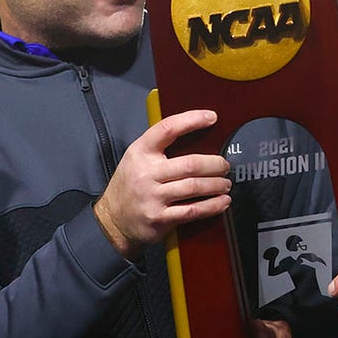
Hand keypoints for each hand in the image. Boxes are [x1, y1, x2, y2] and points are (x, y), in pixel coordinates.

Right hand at [94, 109, 231, 260]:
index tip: (211, 117)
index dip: (191, 120)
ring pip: (195, 186)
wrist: (112, 220)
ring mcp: (152, 196)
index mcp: (141, 152)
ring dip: (217, 184)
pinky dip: (213, 206)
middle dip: (215, 164)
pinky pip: (193, 211)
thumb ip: (160, 147)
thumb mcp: (136, 158)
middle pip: (191, 164)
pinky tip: (222, 202)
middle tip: (225, 165)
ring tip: (225, 183)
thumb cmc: (130, 185)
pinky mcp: (159, 218)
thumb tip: (196, 134)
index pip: (168, 129)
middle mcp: (146, 173)